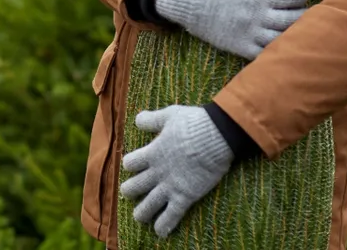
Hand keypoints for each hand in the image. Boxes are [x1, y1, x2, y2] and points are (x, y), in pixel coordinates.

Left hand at [121, 105, 232, 237]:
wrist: (216, 136)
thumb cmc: (194, 123)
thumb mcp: (169, 115)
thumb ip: (152, 119)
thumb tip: (138, 119)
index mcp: (152, 152)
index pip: (130, 163)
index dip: (130, 165)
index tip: (134, 165)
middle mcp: (157, 172)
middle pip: (132, 188)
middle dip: (130, 191)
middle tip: (132, 192)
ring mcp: (170, 186)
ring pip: (147, 207)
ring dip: (141, 213)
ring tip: (141, 217)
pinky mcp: (185, 196)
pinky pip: (171, 216)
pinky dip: (164, 226)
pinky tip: (160, 232)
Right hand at [155, 0, 306, 59]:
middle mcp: (256, 18)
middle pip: (293, 20)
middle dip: (302, 13)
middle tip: (300, 10)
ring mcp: (248, 35)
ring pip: (282, 39)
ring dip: (294, 32)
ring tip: (294, 25)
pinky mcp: (238, 47)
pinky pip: (264, 55)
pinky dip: (276, 51)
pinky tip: (279, 42)